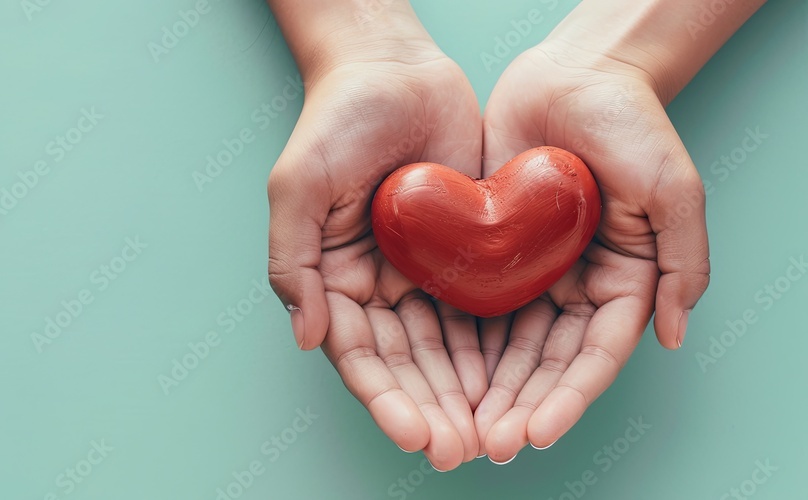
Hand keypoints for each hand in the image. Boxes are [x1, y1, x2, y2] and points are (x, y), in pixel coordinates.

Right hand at [266, 11, 485, 468]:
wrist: (396, 67)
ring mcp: (423, 272)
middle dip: (431, 410)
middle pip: (405, 364)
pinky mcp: (465, 253)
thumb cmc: (338, 119)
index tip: (415, 431)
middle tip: (461, 450)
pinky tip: (509, 384)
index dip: (385, 397)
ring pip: (445, 349)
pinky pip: (480, 311)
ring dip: (463, 395)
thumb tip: (308, 337)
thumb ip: (294, 261)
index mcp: (335, 278)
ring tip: (488, 435)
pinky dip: (492, 351)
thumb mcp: (298, 186)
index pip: (359, 354)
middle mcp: (378, 285)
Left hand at [473, 39, 710, 462]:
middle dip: (518, 406)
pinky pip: (474, 305)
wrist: (569, 75)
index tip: (535, 432)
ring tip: (459, 426)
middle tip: (486, 444)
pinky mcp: (493, 252)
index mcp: (624, 282)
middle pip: (545, 363)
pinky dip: (460, 343)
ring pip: (507, 346)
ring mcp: (533, 272)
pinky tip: (438, 374)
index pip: (594, 356)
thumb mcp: (673, 187)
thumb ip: (682, 262)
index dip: (567, 398)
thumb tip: (674, 335)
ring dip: (486, 389)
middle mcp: (576, 287)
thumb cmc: (629, 122)